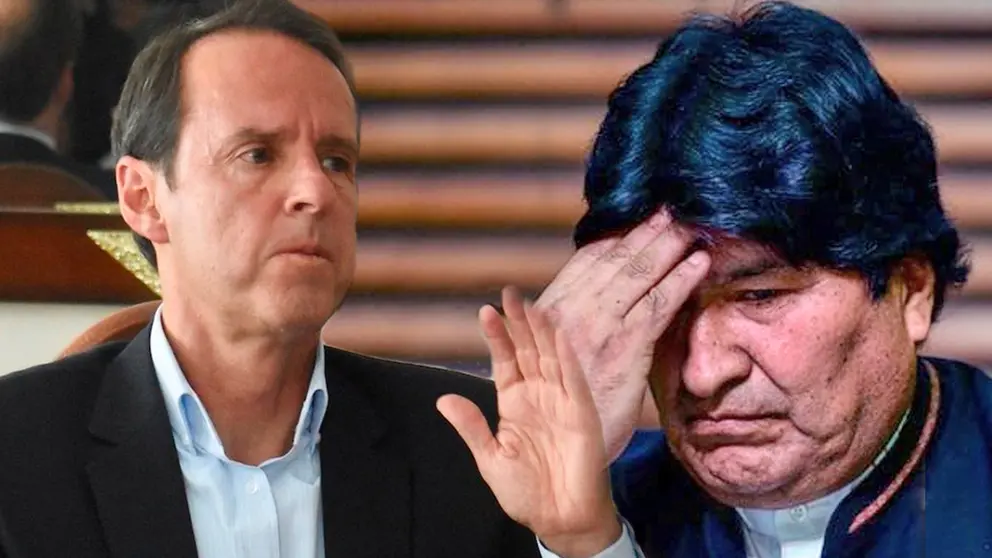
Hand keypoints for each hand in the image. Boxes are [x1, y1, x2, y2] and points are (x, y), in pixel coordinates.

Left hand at [438, 287, 620, 557]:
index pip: (505, 361)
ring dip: (541, 332)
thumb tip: (444, 398)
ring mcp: (561, 402)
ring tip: (530, 305)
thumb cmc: (526, 490)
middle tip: (510, 293)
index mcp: (514, 403)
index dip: (496, 337)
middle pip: (528, 351)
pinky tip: (557, 335)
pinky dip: (566, 357)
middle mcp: (538, 396)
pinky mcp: (582, 413)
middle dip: (518, 323)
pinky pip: (574, 380)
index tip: (484, 311)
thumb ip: (471, 426)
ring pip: (550, 358)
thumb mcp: (489, 457)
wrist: (559, 518)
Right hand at [536, 211, 710, 461]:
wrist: (560, 451)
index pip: (587, 261)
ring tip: (689, 228)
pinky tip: (700, 264)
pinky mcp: (625, 346)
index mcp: (551, 310)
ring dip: (667, 246)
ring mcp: (598, 326)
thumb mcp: (548, 361)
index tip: (637, 224)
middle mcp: (572, 310)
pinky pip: (659, 304)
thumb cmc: (558, 410)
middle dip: (646, 234)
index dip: (616, 239)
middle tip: (670, 213)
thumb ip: (566, 329)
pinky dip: (682, 280)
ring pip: (638, 275)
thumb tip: (593, 310)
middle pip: (615, 259)